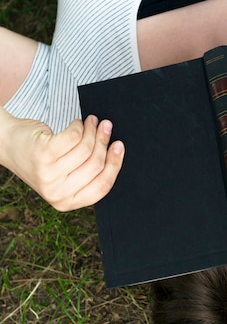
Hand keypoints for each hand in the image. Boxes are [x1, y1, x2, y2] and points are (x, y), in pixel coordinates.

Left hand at [3, 114, 123, 210]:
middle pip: (96, 164)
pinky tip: (76, 123)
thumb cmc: (42, 159)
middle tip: (106, 126)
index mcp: (66, 202)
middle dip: (103, 141)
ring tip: (91, 122)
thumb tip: (116, 153)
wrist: (9, 145)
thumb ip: (87, 174)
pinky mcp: (43, 154)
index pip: (102, 186)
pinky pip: (74, 137)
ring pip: (86, 149)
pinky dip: (78, 126)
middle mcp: (57, 192)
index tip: (119, 146)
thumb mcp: (65, 176)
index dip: (115, 164)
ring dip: (91, 130)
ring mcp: (49, 174)